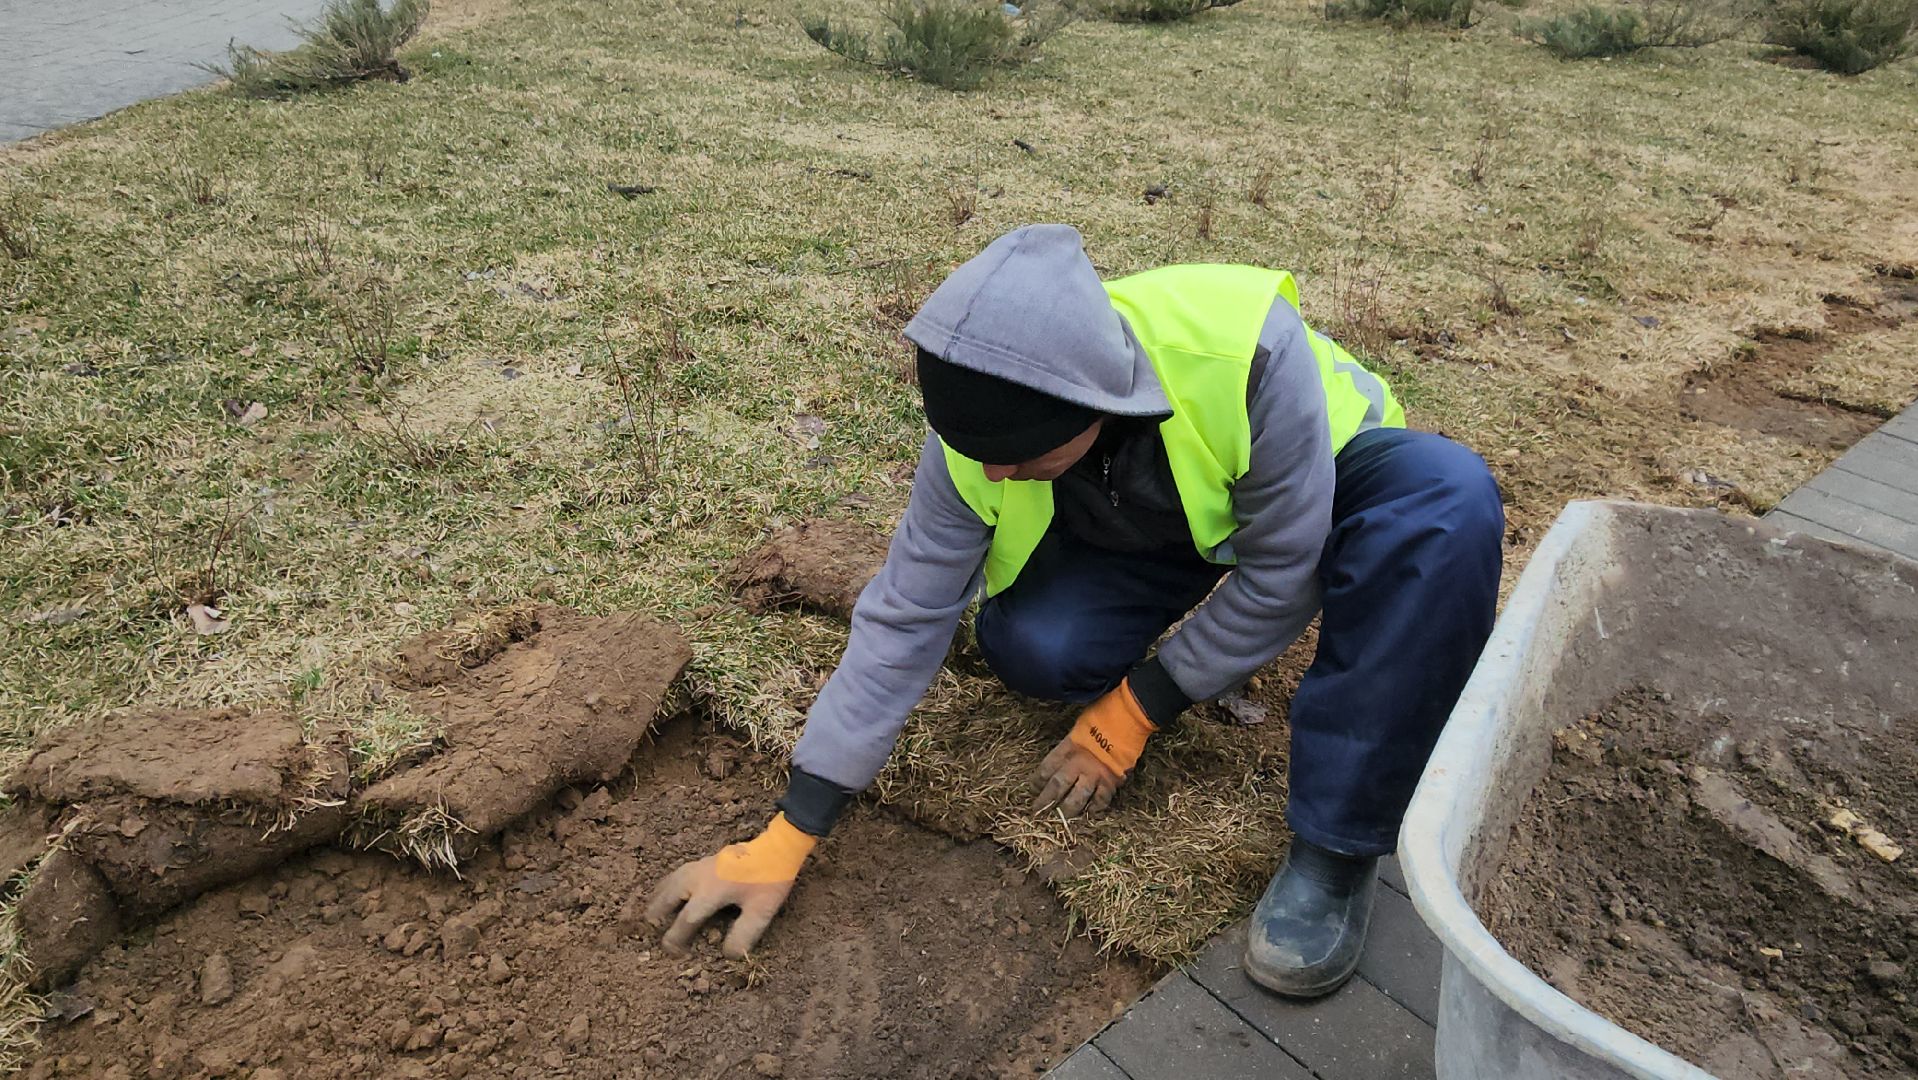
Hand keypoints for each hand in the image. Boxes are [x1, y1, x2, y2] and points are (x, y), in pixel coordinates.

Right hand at [644, 812, 815, 957]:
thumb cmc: (769, 879)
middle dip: (657, 917)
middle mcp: (698, 878)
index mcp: (709, 892)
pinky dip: (665, 886)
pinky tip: (667, 890)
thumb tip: (727, 955)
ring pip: (668, 883)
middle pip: (666, 898)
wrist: (776, 847)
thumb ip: (743, 935)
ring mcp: (698, 866)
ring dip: (658, 899)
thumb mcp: (761, 911)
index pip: (685, 921)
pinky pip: (674, 875)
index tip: (671, 953)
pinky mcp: (702, 861)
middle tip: (651, 933)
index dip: (675, 939)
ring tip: (652, 914)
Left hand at [1031, 679, 1155, 817]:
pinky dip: (1094, 809)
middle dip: (1045, 801)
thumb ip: (1070, 744)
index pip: (1047, 768)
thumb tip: (1065, 755)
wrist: (1129, 717)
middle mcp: (1078, 764)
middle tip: (1037, 811)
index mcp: (1068, 748)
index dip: (1038, 781)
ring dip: (1067, 810)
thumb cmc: (1103, 714)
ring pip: (1076, 799)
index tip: (1033, 788)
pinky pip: (1100, 801)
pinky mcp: (1111, 782)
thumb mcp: (1079, 725)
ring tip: (1061, 817)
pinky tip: (1089, 813)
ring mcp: (1094, 775)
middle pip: (1057, 787)